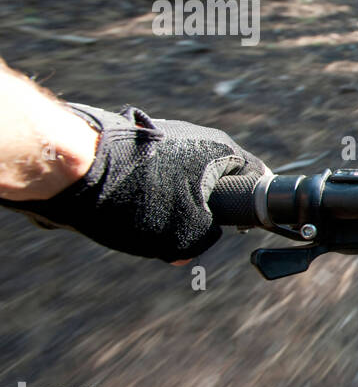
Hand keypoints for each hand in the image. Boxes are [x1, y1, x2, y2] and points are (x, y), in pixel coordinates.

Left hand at [0, 104, 266, 261]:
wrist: (72, 167)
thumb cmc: (138, 198)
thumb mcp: (185, 236)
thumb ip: (201, 243)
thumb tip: (189, 249)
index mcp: (221, 150)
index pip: (256, 176)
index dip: (254, 206)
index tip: (247, 226)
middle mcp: (197, 137)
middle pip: (215, 180)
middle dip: (205, 209)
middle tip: (192, 234)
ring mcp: (163, 137)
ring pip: (180, 180)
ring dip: (171, 203)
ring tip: (150, 226)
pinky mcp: (133, 144)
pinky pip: (152, 176)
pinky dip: (145, 195)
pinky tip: (126, 212)